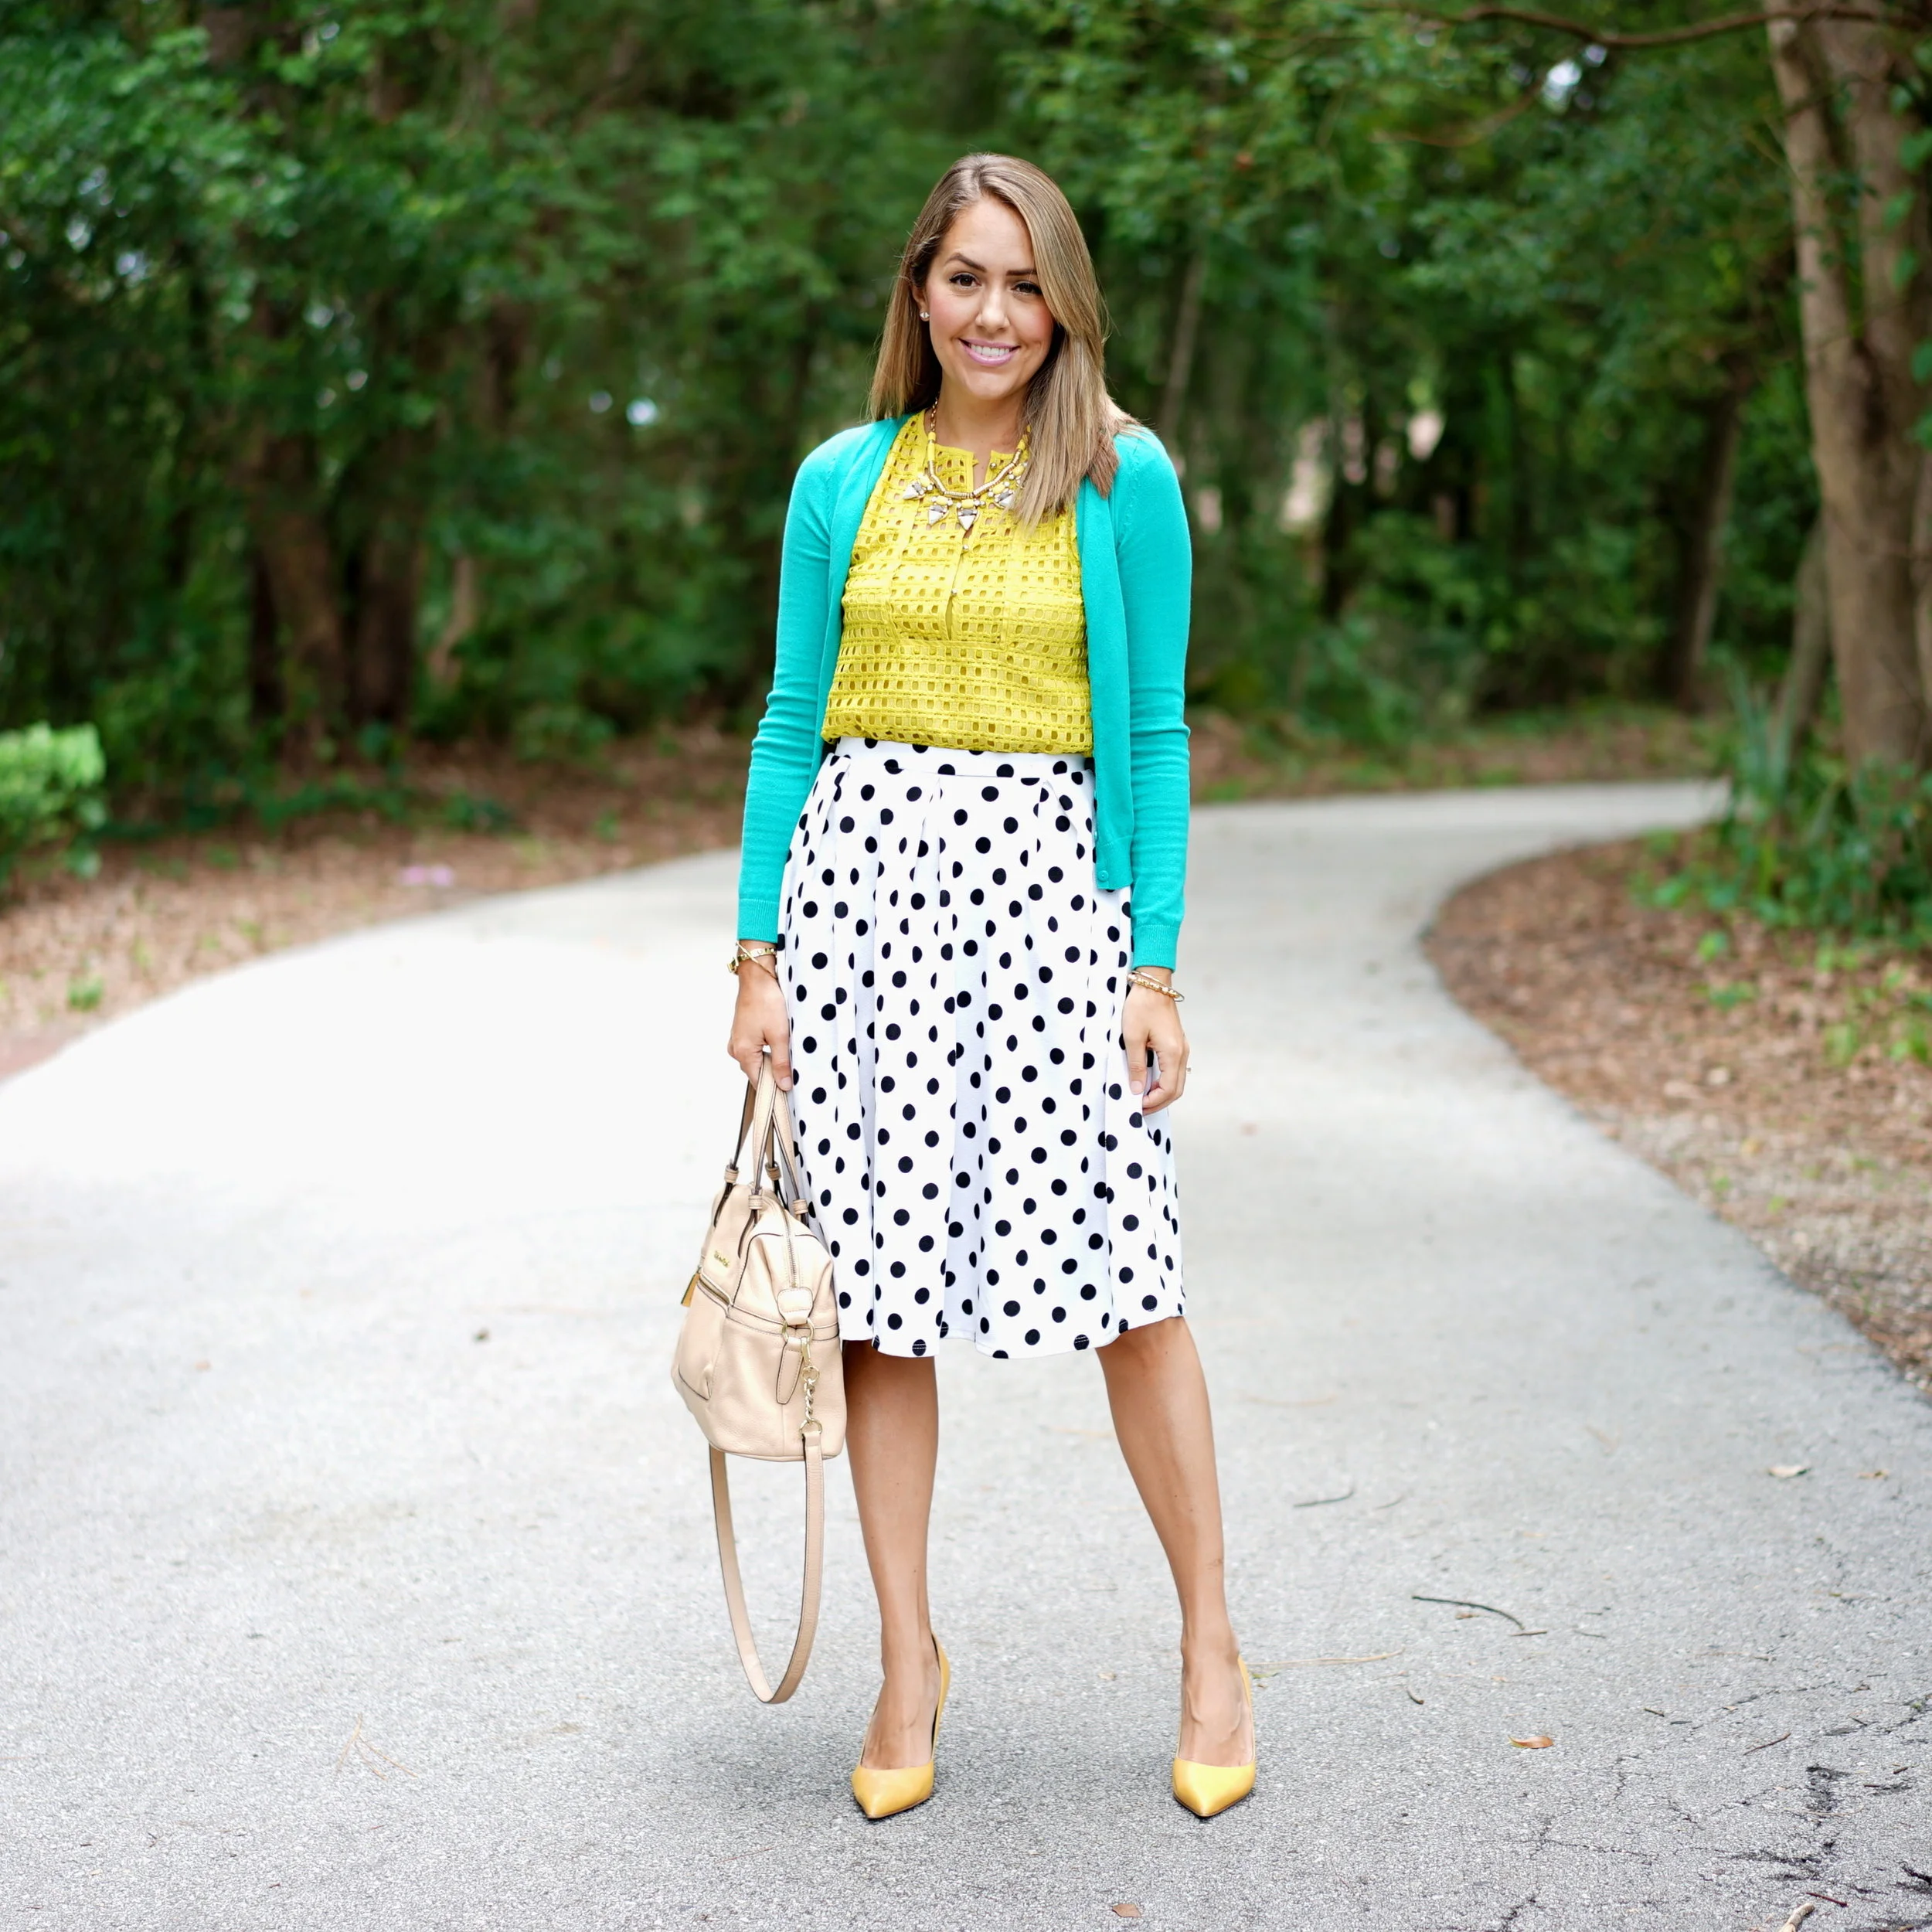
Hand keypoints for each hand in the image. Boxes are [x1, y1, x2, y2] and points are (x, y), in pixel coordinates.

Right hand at [727, 947, 792, 1088]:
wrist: (757, 976)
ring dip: (773, 1060)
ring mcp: (738, 1040)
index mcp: (742, 1052)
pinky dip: (769, 1050)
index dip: (775, 1089)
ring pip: (758, 1060)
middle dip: (776, 1073)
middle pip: (758, 1072)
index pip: (759, 1083)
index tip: (791, 1091)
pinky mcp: (743, 1033)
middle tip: (795, 1070)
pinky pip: (756, 1049)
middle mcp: (736, 1049)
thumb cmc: (765, 1000)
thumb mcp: (780, 1035)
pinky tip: (780, 1043)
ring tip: (788, 1052)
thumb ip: (782, 1062)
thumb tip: (784, 1085)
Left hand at [1124, 971, 1188, 1113]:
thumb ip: (1136, 1066)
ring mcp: (1182, 1048)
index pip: (1167, 1089)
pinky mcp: (1177, 1043)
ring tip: (1142, 1097)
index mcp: (1172, 1053)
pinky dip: (1163, 1081)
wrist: (1153, 984)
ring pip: (1176, 1080)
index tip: (1136, 1105)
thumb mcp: (1132, 1038)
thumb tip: (1137, 1090)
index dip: (1152, 1101)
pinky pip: (1174, 1070)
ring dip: (1161, 1092)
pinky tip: (1149, 1082)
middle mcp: (1182, 1053)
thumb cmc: (1141, 1007)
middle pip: (1176, 1089)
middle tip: (1139, 1108)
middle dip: (1158, 1102)